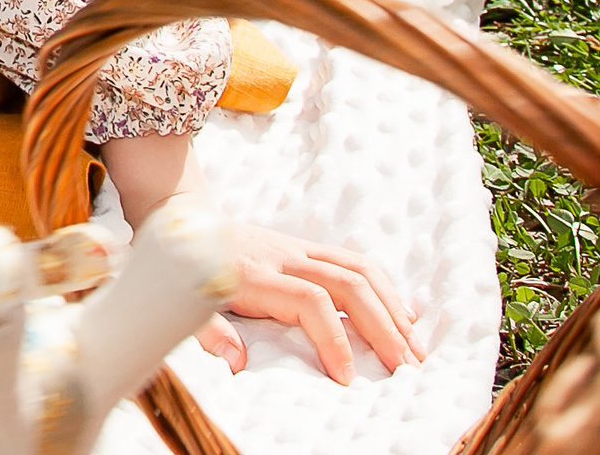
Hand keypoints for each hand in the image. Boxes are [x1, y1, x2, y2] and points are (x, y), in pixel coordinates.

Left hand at [195, 221, 422, 382]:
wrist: (187, 222)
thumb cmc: (188, 272)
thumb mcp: (185, 303)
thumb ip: (209, 332)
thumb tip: (237, 363)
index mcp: (254, 275)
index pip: (308, 301)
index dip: (333, 338)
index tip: (346, 377)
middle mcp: (283, 257)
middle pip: (346, 284)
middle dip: (381, 327)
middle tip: (403, 368)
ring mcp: (298, 249)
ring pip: (357, 269)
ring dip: (392, 308)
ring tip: (414, 347)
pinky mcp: (307, 248)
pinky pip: (353, 262)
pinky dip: (384, 289)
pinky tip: (403, 318)